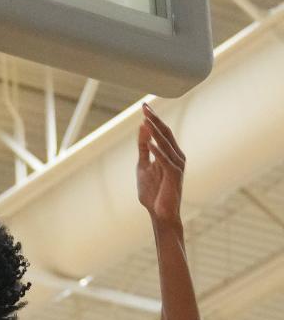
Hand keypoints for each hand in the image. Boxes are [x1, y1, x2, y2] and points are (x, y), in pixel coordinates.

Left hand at [137, 103, 185, 223]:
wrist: (160, 213)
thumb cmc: (153, 192)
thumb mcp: (143, 166)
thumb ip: (143, 148)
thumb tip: (142, 128)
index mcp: (171, 153)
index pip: (162, 131)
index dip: (153, 119)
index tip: (144, 106)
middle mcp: (177, 156)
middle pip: (165, 134)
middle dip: (155, 120)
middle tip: (145, 107)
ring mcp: (177, 165)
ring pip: (166, 144)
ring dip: (155, 131)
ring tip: (147, 119)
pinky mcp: (174, 175)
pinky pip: (165, 160)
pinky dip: (157, 151)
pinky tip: (150, 143)